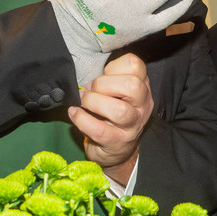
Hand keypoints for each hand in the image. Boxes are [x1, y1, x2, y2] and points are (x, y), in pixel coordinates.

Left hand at [70, 53, 152, 184]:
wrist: (117, 150)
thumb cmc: (112, 115)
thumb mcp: (117, 93)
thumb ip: (109, 79)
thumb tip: (85, 70)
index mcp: (142, 87)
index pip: (135, 65)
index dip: (114, 66)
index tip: (103, 74)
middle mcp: (142, 105)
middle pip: (132, 86)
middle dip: (103, 84)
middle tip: (91, 90)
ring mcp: (132, 125)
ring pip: (119, 110)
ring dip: (94, 102)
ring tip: (83, 102)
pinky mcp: (118, 142)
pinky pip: (99, 130)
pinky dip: (82, 119)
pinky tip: (74, 113)